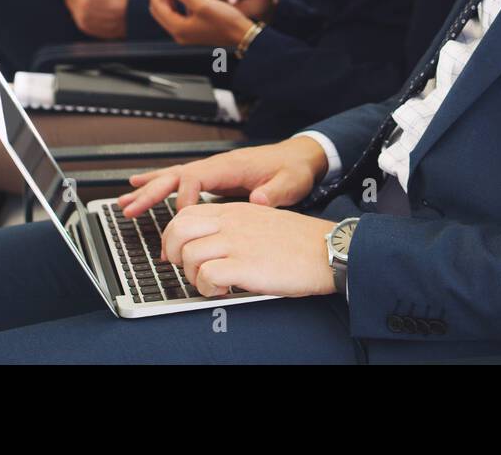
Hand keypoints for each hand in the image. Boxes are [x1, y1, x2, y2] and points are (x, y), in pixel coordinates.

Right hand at [117, 136, 328, 215]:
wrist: (299, 157)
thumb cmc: (293, 169)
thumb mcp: (290, 182)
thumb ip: (276, 192)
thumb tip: (258, 200)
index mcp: (230, 166)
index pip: (196, 179)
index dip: (185, 199)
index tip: (181, 221)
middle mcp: (216, 165)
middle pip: (176, 176)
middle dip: (151, 193)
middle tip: (129, 209)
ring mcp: (213, 170)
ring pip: (173, 178)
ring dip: (148, 190)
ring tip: (124, 202)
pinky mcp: (213, 177)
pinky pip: (181, 181)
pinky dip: (160, 185)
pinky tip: (141, 188)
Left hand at [144, 0, 255, 46]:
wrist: (242, 35)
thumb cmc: (225, 20)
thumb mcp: (202, 4)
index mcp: (178, 28)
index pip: (158, 5)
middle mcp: (179, 33)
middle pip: (160, 10)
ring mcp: (186, 33)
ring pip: (168, 12)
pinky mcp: (193, 31)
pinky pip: (177, 15)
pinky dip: (175, 2)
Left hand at [161, 202, 336, 297]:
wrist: (327, 249)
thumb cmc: (301, 241)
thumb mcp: (262, 220)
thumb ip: (236, 226)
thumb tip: (212, 242)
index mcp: (235, 210)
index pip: (186, 213)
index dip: (173, 236)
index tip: (178, 252)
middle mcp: (232, 222)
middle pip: (178, 229)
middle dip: (172, 253)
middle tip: (185, 269)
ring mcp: (237, 242)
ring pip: (188, 254)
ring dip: (192, 276)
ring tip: (211, 284)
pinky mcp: (244, 265)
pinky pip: (206, 276)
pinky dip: (207, 288)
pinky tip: (223, 291)